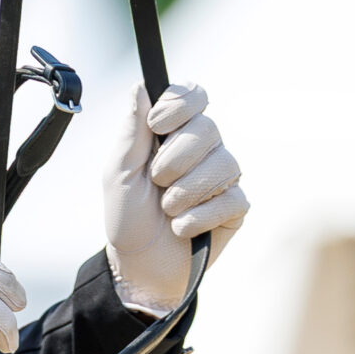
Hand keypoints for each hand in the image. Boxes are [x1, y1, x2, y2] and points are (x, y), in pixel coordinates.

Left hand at [102, 81, 249, 316]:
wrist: (139, 267)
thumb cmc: (127, 216)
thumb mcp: (119, 172)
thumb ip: (131, 130)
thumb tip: (139, 87)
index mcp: (174, 132)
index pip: (194, 95)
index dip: (180, 105)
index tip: (156, 126)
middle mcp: (204, 148)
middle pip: (207, 128)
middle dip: (174, 159)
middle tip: (157, 182)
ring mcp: (223, 176)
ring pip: (223, 164)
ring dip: (185, 192)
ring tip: (168, 211)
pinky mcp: (235, 207)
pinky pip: (231, 199)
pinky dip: (199, 218)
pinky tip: (182, 229)